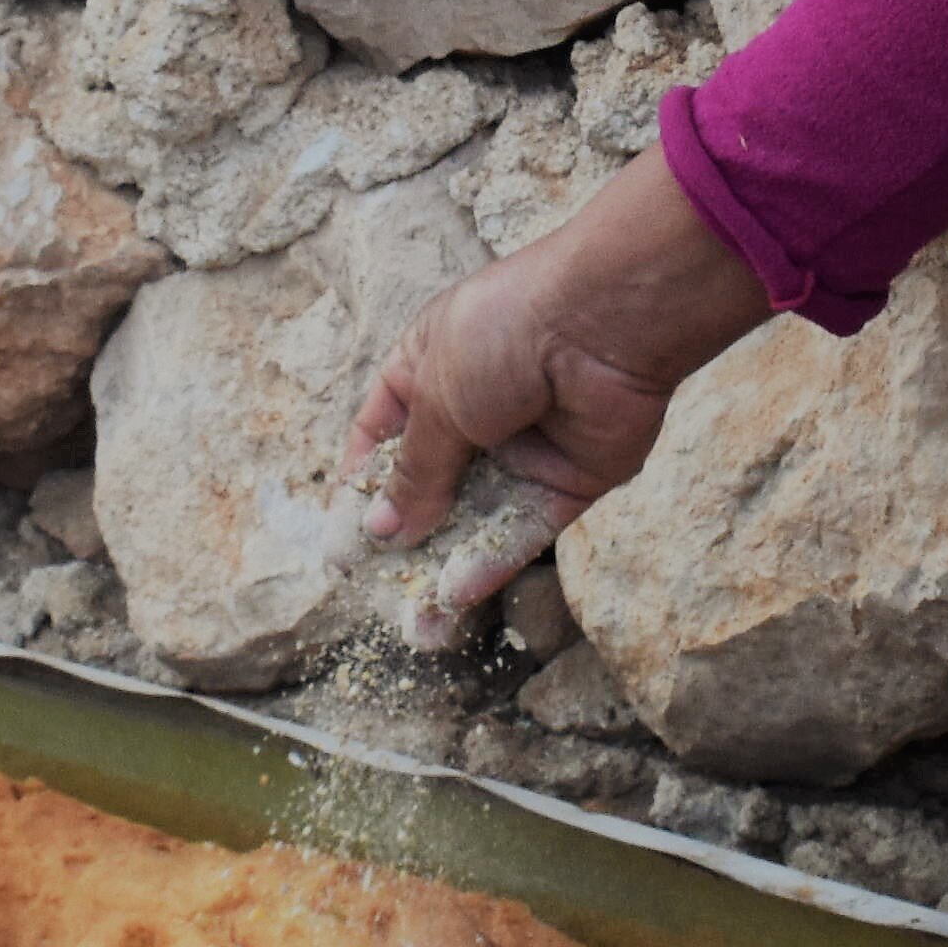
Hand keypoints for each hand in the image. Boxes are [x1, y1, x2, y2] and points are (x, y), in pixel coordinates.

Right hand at [352, 152, 773, 636]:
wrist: (606, 320)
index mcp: (426, 368)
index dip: (360, 490)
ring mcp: (523, 445)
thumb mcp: (436, 398)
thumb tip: (381, 531)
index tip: (341, 546)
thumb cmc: (504, 334)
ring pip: (477, 518)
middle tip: (379, 594)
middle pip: (429, 487)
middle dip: (404, 541)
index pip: (380, 439)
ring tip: (419, 625)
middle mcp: (473, 408)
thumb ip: (414, 471)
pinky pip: (525, 528)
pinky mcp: (569, 478)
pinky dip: (494, 560)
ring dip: (447, 567)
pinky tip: (458, 594)